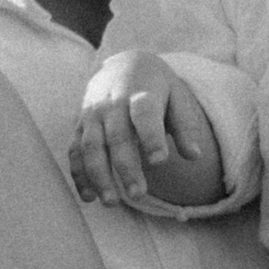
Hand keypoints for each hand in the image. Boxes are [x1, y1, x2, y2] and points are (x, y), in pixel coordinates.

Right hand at [68, 52, 223, 208]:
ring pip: (91, 146)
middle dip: (125, 166)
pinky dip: (79, 175)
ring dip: (98, 175)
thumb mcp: (176, 97)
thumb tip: (194, 156)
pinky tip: (88, 198)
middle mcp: (112, 103)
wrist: (123, 65)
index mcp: (141, 93)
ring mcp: (93, 115)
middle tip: (138, 194)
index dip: (151, 137)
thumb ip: (185, 127)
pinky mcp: (80, 127)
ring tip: (111, 203)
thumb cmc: (156, 88)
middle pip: (117, 136)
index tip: (159, 161)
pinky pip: (75, 152)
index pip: (144, 114)